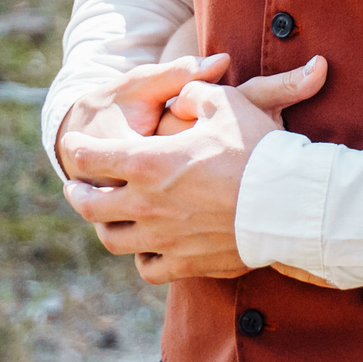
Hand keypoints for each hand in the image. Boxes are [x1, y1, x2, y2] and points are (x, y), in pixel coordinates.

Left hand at [62, 57, 329, 283]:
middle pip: (90, 205)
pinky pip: (147, 268)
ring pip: (113, 240)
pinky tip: (146, 247)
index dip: (78, 148)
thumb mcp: (225, 103)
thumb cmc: (256, 149)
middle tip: (76, 186)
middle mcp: (147, 204)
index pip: (93, 157)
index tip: (74, 143)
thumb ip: (194, 93)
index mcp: (149, 162)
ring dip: (103, 226)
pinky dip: (141, 257)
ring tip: (105, 217)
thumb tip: (182, 98)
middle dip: (77, 192)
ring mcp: (164, 239)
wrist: (288, 204)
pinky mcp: (185, 263)